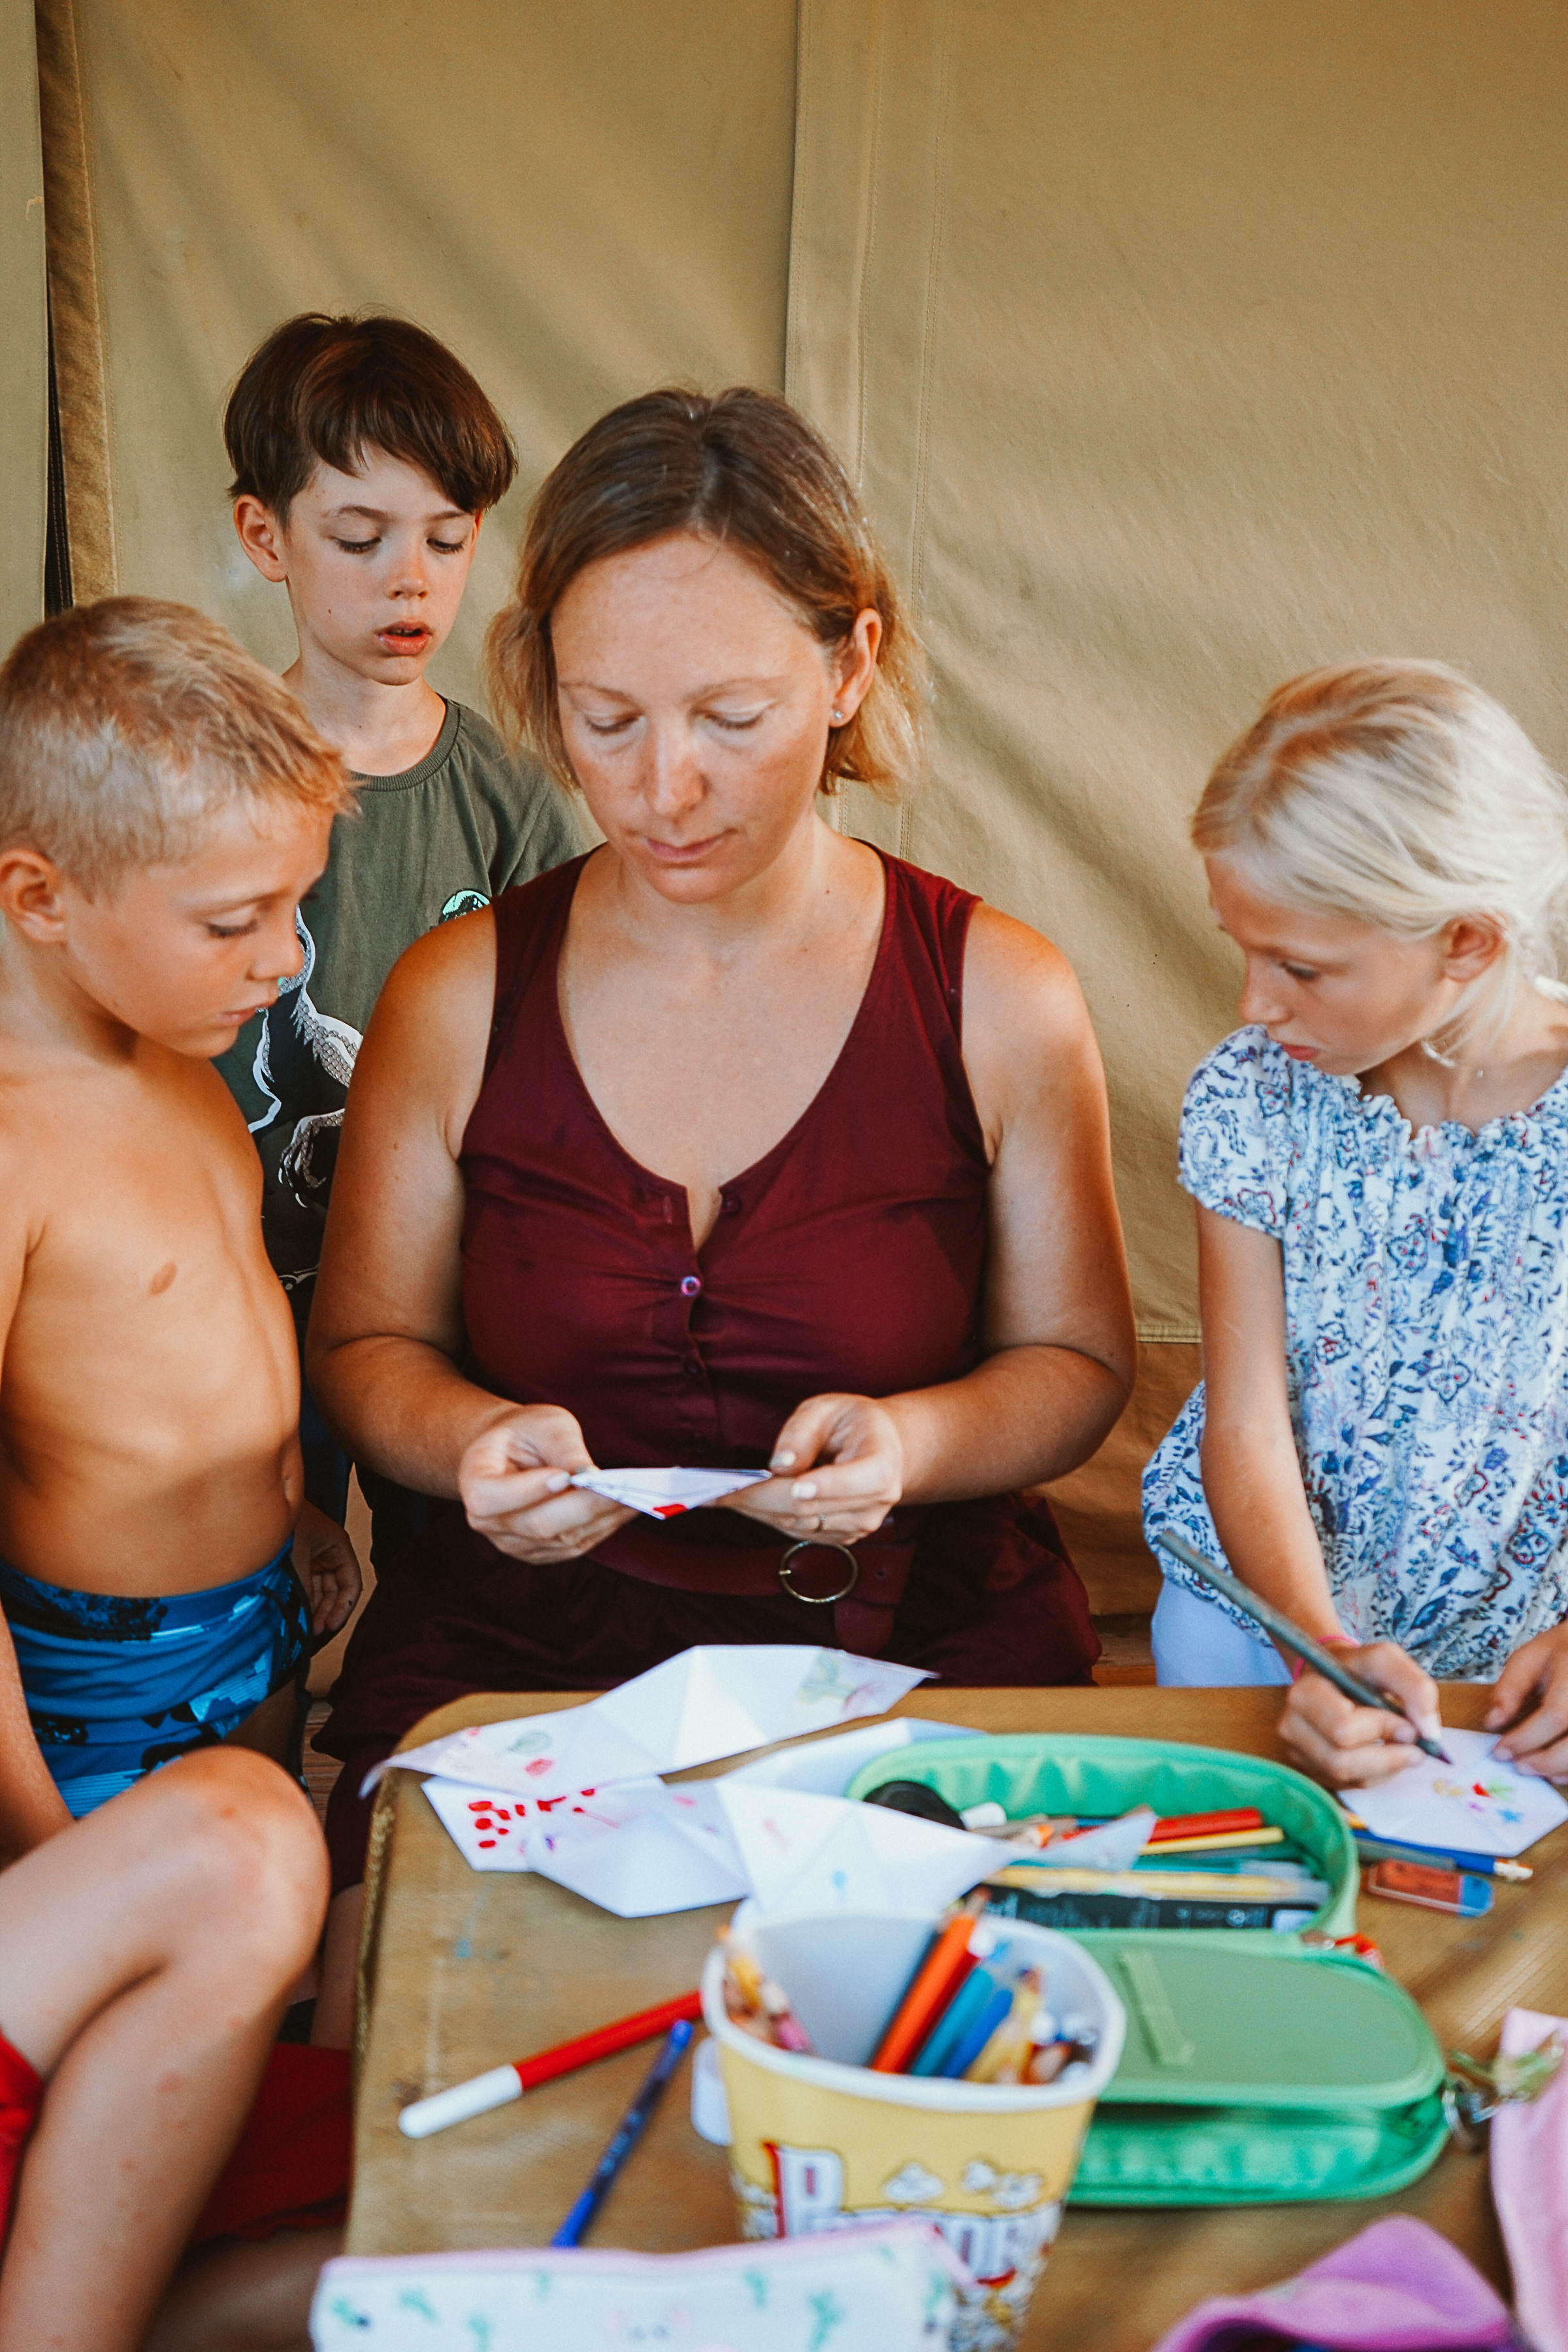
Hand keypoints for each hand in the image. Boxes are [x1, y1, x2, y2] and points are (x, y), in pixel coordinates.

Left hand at [291, 1497, 363, 1635]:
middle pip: (336, 1590)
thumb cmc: (283, 1520)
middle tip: (314, 1631)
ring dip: (314, 1608)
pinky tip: (295, 1613)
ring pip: (320, 1590)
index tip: (331, 1625)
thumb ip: (304, 1586)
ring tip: (304, 1626)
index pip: (351, 1582)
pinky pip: (305, 1586)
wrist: (256, 1504)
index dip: (345, 1606)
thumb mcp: (296, 1555)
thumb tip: (305, 1615)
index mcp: (337, 1546)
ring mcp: (312, 1558)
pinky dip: (302, 1599)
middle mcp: (327, 1553)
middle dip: (327, 1611)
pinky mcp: (296, 1562)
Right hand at [458, 1405, 634, 1563]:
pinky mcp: (542, 1552)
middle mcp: (488, 1523)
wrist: (513, 1454)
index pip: (492, 1498)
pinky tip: (628, 1508)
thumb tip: (589, 1474)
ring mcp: (515, 1544)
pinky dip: (604, 1528)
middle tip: (624, 1489)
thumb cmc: (525, 1432)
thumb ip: (561, 1447)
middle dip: (585, 1507)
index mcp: (474, 1484)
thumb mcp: (542, 1423)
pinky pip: (575, 1546)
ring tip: (639, 1498)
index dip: (528, 1490)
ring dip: (602, 1519)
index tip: (564, 1475)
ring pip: (563, 1539)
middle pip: (538, 1525)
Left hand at [727, 1394, 904, 1543]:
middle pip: (812, 1508)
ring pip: (798, 1525)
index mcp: (881, 1463)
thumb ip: (802, 1432)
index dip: (825, 1485)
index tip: (795, 1485)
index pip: (856, 1481)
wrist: (883, 1449)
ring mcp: (859, 1525)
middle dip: (761, 1499)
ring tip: (718, 1495)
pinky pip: (796, 1532)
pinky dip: (766, 1517)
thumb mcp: (827, 1408)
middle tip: (716, 1490)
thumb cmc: (852, 1423)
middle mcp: (876, 1502)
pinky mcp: (840, 1536)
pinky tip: (741, 1502)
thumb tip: (780, 1464)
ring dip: (756, 1511)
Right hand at [1277, 1639, 1440, 1789]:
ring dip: (1385, 1768)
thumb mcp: (1387, 1660)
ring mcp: (1297, 1753)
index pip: (1343, 1728)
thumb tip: (1429, 1732)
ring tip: (1401, 1749)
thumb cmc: (1359, 1670)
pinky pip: (1349, 1787)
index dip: (1382, 1730)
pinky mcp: (1310, 1771)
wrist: (1333, 1678)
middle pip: (1341, 1762)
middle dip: (1387, 1757)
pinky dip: (1375, 1775)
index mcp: (1304, 1694)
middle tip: (1414, 1745)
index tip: (1409, 1725)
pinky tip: (1382, 1756)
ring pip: (1348, 1779)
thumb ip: (1415, 1686)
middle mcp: (1291, 1727)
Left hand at [1484, 1625, 1567, 1779]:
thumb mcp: (1529, 1658)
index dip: (1526, 1738)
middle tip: (1520, 1766)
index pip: (1555, 1714)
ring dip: (1562, 1769)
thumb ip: (1510, 1688)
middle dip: (1546, 1760)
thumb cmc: (1560, 1654)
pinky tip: (1558, 1771)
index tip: (1500, 1751)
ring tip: (1537, 1769)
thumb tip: (1492, 1721)